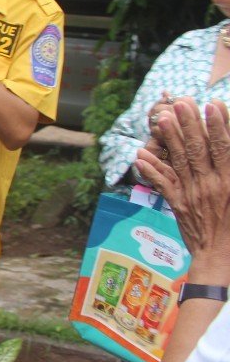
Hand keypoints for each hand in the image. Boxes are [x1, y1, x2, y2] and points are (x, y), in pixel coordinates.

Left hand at [136, 99, 229, 279]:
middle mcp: (212, 186)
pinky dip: (150, 169)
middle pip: (200, 149)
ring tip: (161, 118)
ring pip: (180, 161)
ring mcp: (192, 195)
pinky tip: (140, 154)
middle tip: (182, 101)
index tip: (213, 104)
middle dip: (190, 124)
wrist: (222, 259)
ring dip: (170, 138)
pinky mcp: (178, 205)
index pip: (225, 148)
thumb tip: (228, 152)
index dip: (219, 125)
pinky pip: (163, 184)